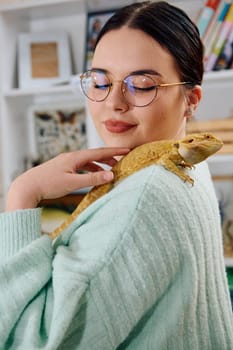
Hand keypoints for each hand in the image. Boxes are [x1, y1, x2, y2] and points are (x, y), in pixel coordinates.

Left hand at [5, 147, 128, 210]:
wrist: (27, 187)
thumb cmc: (49, 184)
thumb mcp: (73, 182)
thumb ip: (93, 179)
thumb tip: (111, 175)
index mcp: (75, 157)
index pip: (99, 152)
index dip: (114, 151)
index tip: (127, 149)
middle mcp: (71, 156)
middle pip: (94, 155)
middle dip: (109, 158)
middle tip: (122, 161)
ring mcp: (66, 162)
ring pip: (87, 161)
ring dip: (99, 165)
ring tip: (110, 170)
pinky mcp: (62, 168)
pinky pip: (80, 166)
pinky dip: (89, 169)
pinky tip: (92, 175)